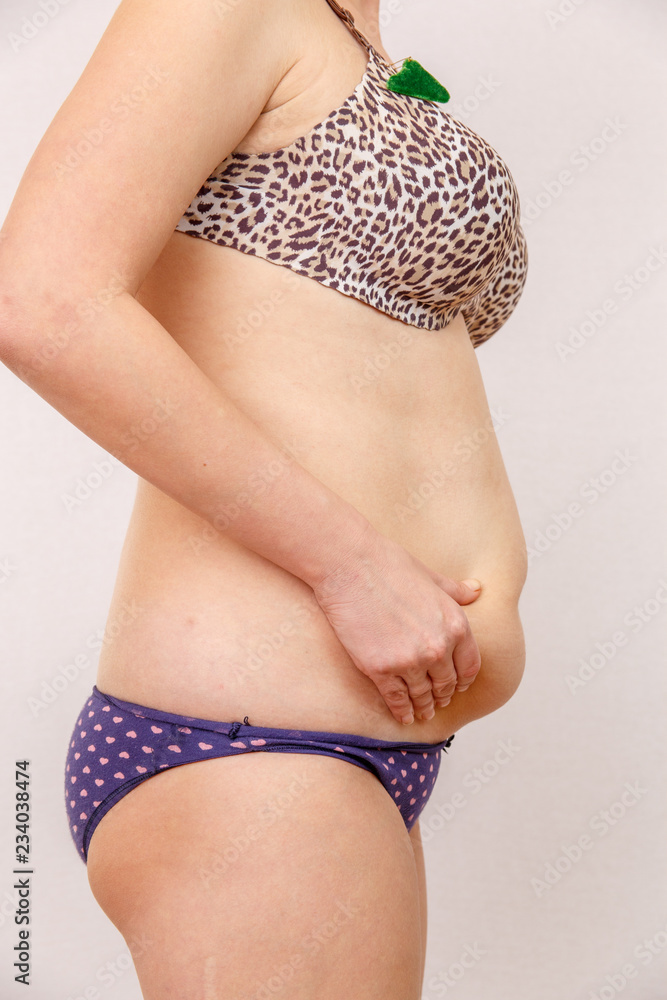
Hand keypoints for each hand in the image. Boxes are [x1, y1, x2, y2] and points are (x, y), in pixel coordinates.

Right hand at [311, 523, 482, 724]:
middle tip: (438, 701)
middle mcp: (438, 647)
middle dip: (443, 694)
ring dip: (424, 707)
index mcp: (456, 624)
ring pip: (422, 695)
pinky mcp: (380, 669)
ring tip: (422, 713)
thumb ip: (455, 591)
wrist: (350, 565)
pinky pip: (396, 699)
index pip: (469, 666)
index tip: (458, 686)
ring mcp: (409, 661)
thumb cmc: (389, 564)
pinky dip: (401, 711)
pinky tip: (403, 715)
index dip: (464, 680)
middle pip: (446, 683)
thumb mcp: (432, 577)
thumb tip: (477, 590)